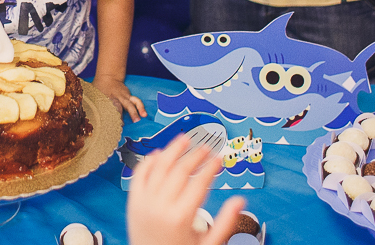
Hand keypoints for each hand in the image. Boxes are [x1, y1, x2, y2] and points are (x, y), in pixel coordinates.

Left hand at [93, 75, 146, 122]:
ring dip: (134, 111)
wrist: (108, 77)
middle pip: (119, 106)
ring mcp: (124, 97)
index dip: (108, 115)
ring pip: (130, 103)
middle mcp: (116, 98)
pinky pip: (136, 101)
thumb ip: (89, 103)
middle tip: (121, 125)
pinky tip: (144, 114)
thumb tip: (82, 110)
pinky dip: (141, 107)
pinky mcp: (129, 97)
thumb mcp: (92, 94)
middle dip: (120, 115)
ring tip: (138, 120)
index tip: (107, 124)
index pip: (107, 107)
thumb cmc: (98, 89)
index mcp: (106, 98)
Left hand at [126, 133, 245, 244]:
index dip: (210, 167)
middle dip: (195, 155)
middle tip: (206, 147)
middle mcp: (160, 206)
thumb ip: (225, 222)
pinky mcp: (133, 202)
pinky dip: (149, 161)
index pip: (199, 182)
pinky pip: (139, 174)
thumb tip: (241, 201)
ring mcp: (144, 202)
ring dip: (172, 150)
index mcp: (181, 217)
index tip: (218, 158)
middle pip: (180, 170)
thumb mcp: (208, 244)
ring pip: (159, 167)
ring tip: (184, 139)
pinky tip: (160, 153)